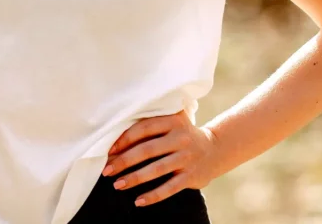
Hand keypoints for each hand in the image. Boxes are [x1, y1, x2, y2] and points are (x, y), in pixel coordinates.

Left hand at [102, 110, 220, 206]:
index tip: (109, 150)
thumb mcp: (172, 122)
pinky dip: (153, 196)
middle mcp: (181, 138)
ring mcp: (187, 157)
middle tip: (107, 170)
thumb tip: (115, 143)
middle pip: (147, 150)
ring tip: (117, 185)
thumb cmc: (181, 135)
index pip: (144, 128)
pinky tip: (138, 201)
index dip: (124, 139)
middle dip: (124, 161)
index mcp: (173, 121)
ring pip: (156, 169)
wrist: (215, 149)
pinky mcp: (191, 176)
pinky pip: (169, 188)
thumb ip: (150, 125)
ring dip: (134, 178)